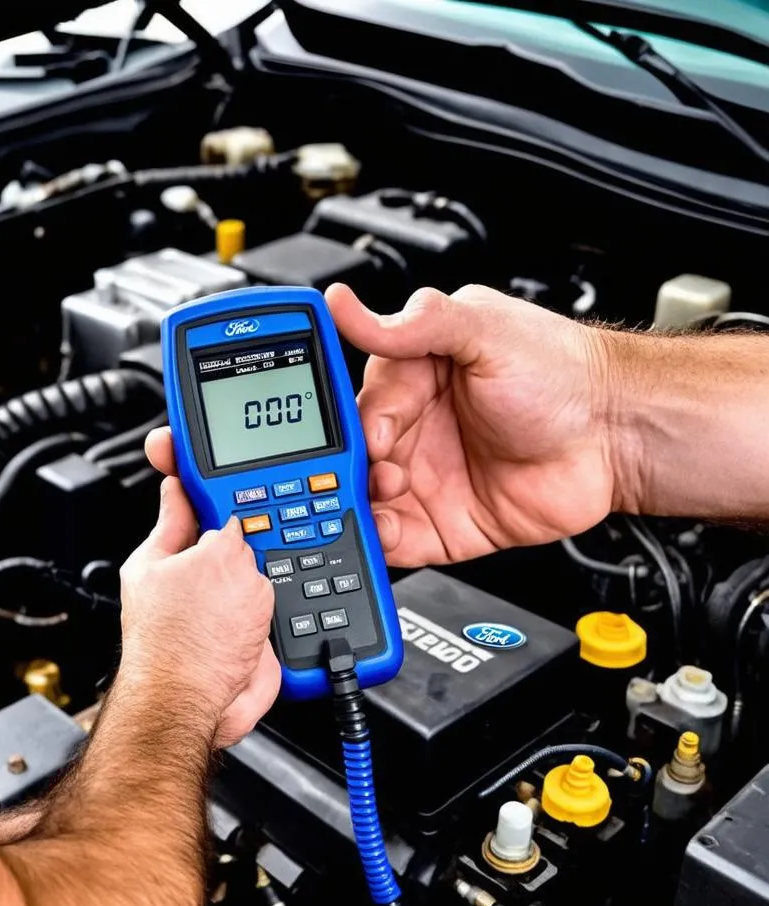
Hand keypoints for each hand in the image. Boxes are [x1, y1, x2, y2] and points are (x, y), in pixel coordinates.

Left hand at [118, 477, 278, 747]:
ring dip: (273, 575)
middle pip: (231, 537)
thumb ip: (228, 531)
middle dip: (253, 533)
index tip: (225, 462)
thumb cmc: (185, 646)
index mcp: (162, 556)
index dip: (204, 478)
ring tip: (268, 582)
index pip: (184, 499)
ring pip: (260, 573)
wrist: (204, 710)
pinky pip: (278, 608)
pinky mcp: (249, 638)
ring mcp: (220, 612)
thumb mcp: (212, 561)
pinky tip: (285, 605)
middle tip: (266, 526)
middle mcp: (188, 583)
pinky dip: (289, 606)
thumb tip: (237, 521)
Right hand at [323, 283, 616, 565]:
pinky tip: (386, 532)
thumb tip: (346, 305)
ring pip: (368, 500)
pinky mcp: (443, 523)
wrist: (617, 435)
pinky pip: (397, 540)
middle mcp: (416, 428)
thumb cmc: (561, 375)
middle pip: (357, 457)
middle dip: (354, 470)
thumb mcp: (484, 333)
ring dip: (363, 506)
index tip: (374, 436)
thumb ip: (416, 324)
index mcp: (415, 377)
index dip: (361, 423)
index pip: (362, 403)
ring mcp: (428, 477)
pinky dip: (380, 542)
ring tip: (387, 500)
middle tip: (382, 473)